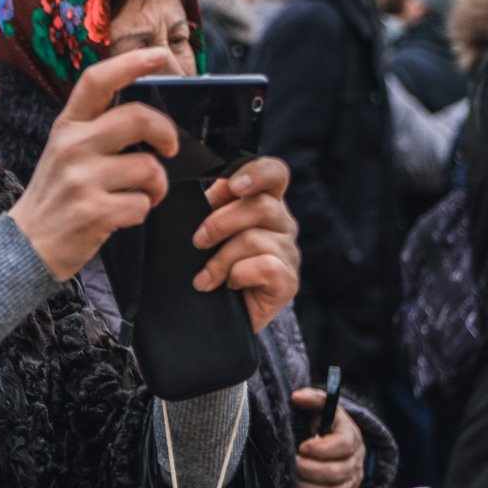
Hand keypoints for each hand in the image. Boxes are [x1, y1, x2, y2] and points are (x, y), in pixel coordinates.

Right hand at [9, 48, 179, 281]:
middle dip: (167, 133)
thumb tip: (149, 116)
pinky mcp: (94, 211)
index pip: (97, 80)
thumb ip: (97, 130)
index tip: (159, 55)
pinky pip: (142, 204)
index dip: (131, 63)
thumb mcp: (65, 151)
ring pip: (149, 167)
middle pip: (138, 118)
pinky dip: (142, 211)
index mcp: (67, 126)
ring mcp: (81, 179)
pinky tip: (123, 215)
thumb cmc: (57, 195)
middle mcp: (72, 146)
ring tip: (141, 194)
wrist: (26, 245)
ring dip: (156, 186)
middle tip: (170, 147)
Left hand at [190, 157, 299, 332]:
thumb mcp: (209, 229)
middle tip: (198, 241)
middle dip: (220, 222)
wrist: (218, 314)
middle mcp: (283, 223)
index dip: (256, 173)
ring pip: (256, 239)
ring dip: (221, 258)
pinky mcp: (289, 281)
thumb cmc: (213, 263)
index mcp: (265, 201)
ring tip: (206, 276)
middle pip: (260, 205)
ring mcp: (289, 252)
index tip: (233, 186)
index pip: (274, 173)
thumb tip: (206, 190)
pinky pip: (265, 267)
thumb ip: (212, 204)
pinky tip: (229, 285)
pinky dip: (238, 275)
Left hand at [292, 388, 365, 486]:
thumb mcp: (319, 405)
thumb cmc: (322, 420)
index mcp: (352, 436)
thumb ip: (311, 398)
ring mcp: (352, 479)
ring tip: (293, 475)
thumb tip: (297, 397)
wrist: (329, 439)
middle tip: (293, 463)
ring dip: (310, 484)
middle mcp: (355, 460)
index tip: (301, 447)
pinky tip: (298, 485)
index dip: (322, 448)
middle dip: (311, 469)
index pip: (344, 444)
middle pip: (338, 471)